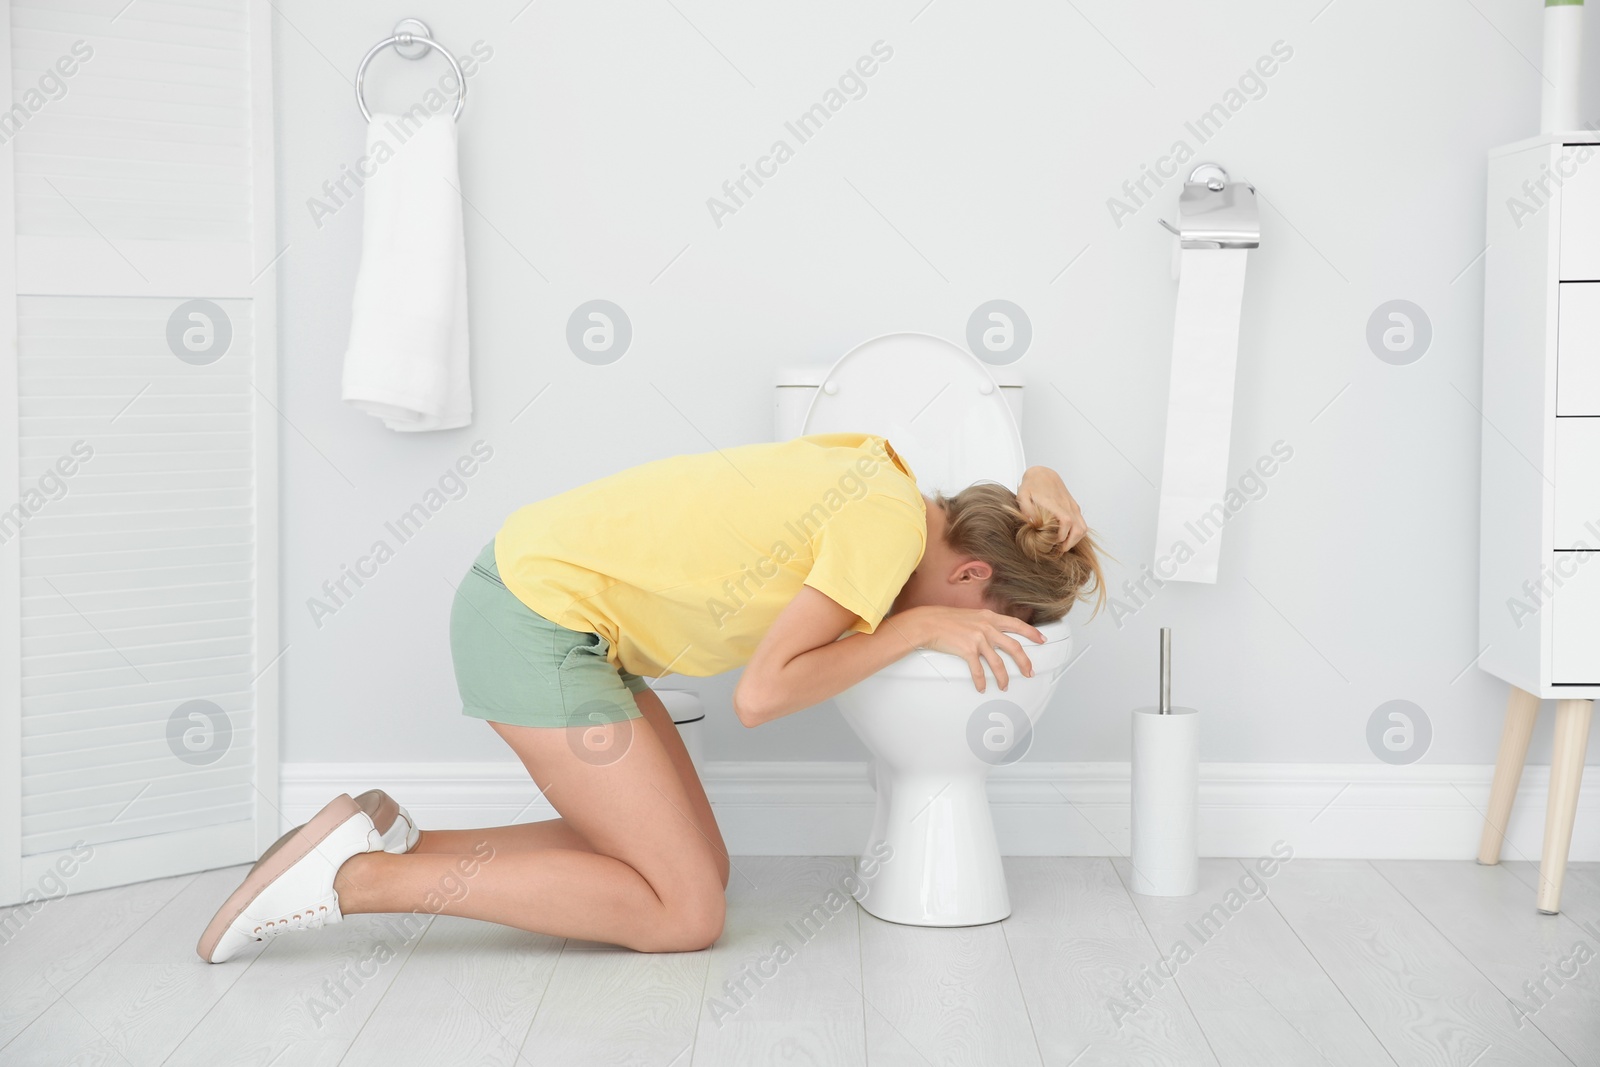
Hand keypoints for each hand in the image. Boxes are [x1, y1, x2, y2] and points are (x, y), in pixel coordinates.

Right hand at [905, 605, 1045, 692]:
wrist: (928, 623)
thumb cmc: (945, 619)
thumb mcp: (970, 615)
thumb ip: (983, 623)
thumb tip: (993, 633)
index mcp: (989, 617)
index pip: (1016, 624)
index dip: (1031, 633)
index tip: (1042, 640)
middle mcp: (987, 627)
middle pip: (1014, 647)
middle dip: (1025, 662)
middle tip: (1030, 672)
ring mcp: (978, 639)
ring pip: (998, 663)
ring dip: (1003, 678)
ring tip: (1005, 687)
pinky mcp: (968, 650)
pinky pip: (978, 671)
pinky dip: (981, 682)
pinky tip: (982, 688)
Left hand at [1018, 466, 1085, 549]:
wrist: (1043, 473)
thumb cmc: (1031, 485)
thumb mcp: (1022, 495)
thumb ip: (1026, 508)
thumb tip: (1032, 523)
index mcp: (1055, 503)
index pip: (1066, 522)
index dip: (1063, 535)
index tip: (1054, 543)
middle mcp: (1067, 505)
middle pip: (1079, 528)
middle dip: (1071, 542)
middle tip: (1059, 550)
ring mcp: (1072, 506)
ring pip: (1083, 528)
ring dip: (1076, 539)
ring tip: (1064, 545)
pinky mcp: (1074, 507)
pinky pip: (1082, 523)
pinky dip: (1077, 533)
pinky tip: (1066, 536)